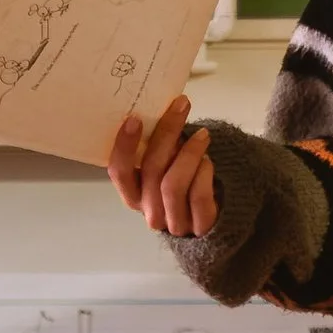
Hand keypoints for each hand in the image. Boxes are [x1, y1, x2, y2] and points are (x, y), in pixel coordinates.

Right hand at [110, 94, 217, 236]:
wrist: (212, 218)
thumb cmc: (184, 185)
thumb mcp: (166, 169)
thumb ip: (158, 151)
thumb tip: (160, 111)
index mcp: (134, 196)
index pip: (120, 172)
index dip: (124, 146)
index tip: (134, 119)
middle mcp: (150, 211)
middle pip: (151, 171)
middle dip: (166, 134)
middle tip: (180, 107)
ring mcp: (174, 222)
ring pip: (173, 184)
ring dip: (188, 153)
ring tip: (202, 135)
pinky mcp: (200, 225)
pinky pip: (197, 197)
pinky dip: (203, 173)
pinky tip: (208, 159)